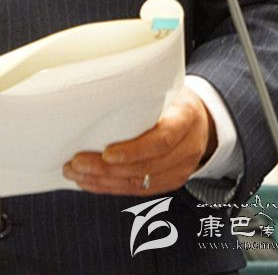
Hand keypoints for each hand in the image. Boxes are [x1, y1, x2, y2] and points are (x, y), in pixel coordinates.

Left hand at [62, 86, 215, 195]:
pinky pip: (139, 190)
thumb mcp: (166, 86)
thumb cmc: (175, 98)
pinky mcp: (171, 182)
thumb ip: (142, 92)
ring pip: (139, 183)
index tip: (105, 152)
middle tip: (75, 163)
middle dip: (106, 169)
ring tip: (75, 173)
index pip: (161, 140)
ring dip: (103, 181)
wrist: (202, 117)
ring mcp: (181, 169)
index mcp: (185, 118)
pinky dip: (111, 188)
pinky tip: (90, 182)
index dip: (133, 151)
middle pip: (145, 167)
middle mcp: (187, 148)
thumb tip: (99, 87)